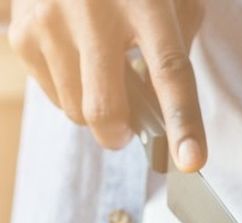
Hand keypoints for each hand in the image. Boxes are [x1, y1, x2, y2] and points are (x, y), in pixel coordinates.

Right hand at [9, 0, 205, 169]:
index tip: (191, 159)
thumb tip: (167, 114)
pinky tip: (77, 59)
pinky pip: (53, 95)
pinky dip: (70, 92)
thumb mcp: (172, 1)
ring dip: (94, 110)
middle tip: (127, 130)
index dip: (183, 122)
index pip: (169, 72)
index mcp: (147, 4)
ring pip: (76, 110)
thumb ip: (177, 49)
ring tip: (102, 76)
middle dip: (119, 134)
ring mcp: (51, 21)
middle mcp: (94, 12)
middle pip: (105, 108)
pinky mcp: (22, 32)